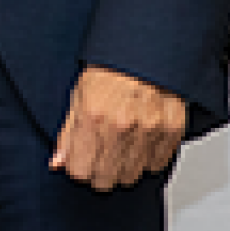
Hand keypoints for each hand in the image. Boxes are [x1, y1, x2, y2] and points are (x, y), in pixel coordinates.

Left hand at [49, 64, 186, 190]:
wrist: (147, 50)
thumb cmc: (111, 68)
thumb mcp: (79, 94)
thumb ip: (67, 133)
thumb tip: (57, 163)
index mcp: (93, 115)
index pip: (79, 171)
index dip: (77, 167)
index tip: (80, 160)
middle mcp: (121, 126)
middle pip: (104, 180)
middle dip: (98, 172)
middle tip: (100, 154)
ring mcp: (149, 130)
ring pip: (130, 177)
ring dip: (123, 168)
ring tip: (120, 145)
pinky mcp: (172, 132)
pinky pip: (156, 166)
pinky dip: (147, 159)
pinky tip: (140, 142)